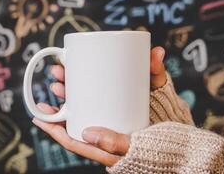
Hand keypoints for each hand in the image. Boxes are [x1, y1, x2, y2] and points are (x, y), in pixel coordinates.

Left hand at [32, 46, 166, 166]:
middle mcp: (105, 135)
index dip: (53, 128)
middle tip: (56, 80)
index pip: (72, 140)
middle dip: (63, 99)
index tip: (38, 116)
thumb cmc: (163, 148)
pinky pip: (102, 100)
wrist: (185, 146)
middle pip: (78, 118)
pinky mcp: (124, 110)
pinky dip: (92, 89)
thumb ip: (115, 144)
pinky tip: (85, 79)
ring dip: (73, 91)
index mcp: (104, 149)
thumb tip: (88, 134)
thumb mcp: (139, 148)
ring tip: (63, 75)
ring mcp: (114, 121)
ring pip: (88, 107)